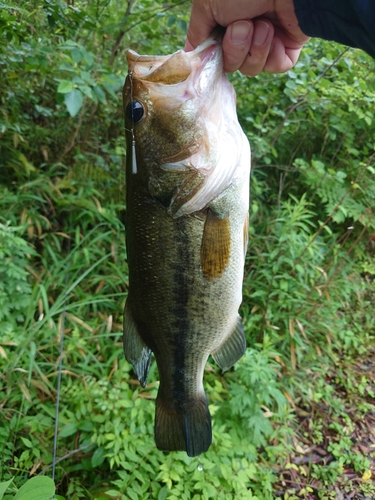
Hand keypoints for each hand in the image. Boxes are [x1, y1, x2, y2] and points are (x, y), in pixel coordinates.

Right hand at [185, 0, 309, 75]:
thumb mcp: (207, 4)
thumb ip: (196, 30)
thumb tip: (191, 52)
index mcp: (226, 21)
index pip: (214, 52)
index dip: (213, 55)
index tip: (212, 51)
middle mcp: (245, 32)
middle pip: (231, 65)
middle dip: (235, 49)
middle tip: (244, 26)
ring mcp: (267, 40)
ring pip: (252, 68)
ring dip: (254, 48)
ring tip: (263, 25)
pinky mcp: (288, 47)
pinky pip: (275, 67)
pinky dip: (273, 56)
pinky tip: (276, 37)